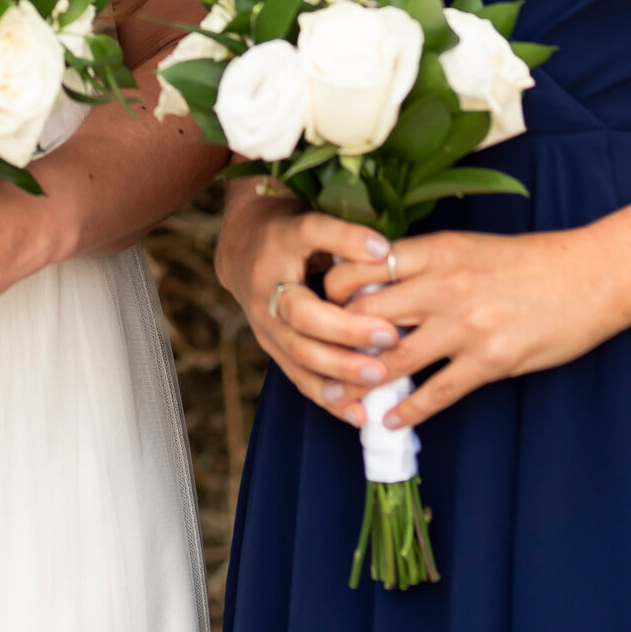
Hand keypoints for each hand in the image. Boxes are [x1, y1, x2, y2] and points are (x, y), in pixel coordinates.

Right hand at [213, 185, 405, 427]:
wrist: (241, 248)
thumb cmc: (287, 231)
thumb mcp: (310, 218)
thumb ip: (344, 232)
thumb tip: (384, 251)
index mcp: (279, 242)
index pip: (311, 235)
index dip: (346, 241)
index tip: (382, 251)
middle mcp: (265, 285)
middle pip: (303, 314)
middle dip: (347, 330)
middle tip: (389, 336)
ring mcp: (264, 321)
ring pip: (300, 352)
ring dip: (340, 369)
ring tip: (379, 377)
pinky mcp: (271, 346)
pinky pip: (298, 376)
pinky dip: (328, 397)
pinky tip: (357, 413)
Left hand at [321, 223, 627, 425]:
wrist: (589, 277)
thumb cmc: (529, 261)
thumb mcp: (468, 247)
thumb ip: (425, 263)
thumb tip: (380, 280)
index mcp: (435, 251)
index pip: (361, 266)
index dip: (333, 288)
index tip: (319, 303)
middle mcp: (442, 286)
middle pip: (367, 313)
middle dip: (336, 337)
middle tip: (318, 355)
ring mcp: (465, 326)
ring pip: (395, 357)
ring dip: (364, 380)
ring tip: (343, 396)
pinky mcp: (489, 361)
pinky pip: (438, 392)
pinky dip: (409, 410)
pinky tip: (392, 419)